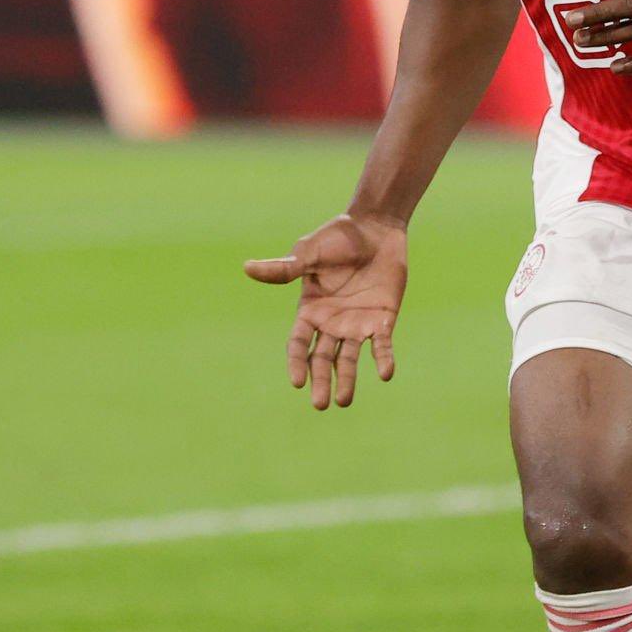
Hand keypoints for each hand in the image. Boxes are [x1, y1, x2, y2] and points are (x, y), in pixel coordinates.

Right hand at [244, 214, 406, 409]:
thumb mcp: (308, 254)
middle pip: (322, 358)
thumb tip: (246, 267)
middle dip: (321, 380)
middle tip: (321, 404)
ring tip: (343, 401)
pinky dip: (383, 358)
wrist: (374, 227)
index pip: (298, 344)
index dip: (297, 362)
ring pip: (349, 358)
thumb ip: (284, 269)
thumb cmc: (337, 238)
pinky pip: (382, 343)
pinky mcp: (383, 318)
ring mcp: (358, 323)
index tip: (297, 382)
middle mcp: (332, 323)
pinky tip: (386, 374)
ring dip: (347, 379)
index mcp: (310, 310)